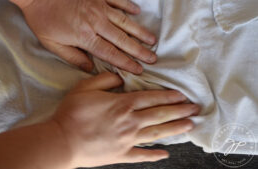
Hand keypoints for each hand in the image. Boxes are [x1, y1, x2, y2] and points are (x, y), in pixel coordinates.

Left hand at [12, 0, 156, 72]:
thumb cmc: (43, 20)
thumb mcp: (52, 44)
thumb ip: (73, 57)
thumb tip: (90, 68)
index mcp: (85, 37)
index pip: (110, 53)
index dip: (126, 63)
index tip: (139, 69)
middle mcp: (96, 22)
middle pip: (122, 39)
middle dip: (139, 50)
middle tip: (152, 58)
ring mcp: (98, 7)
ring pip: (124, 21)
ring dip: (139, 31)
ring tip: (152, 40)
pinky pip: (117, 1)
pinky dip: (128, 6)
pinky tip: (137, 12)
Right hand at [52, 72, 199, 167]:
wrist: (62, 141)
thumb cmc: (72, 113)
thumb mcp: (85, 87)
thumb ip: (105, 80)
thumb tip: (120, 78)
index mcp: (123, 104)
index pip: (152, 98)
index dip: (169, 96)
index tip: (182, 96)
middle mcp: (130, 122)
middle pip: (160, 115)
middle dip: (179, 111)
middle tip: (195, 109)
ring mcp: (128, 140)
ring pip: (157, 133)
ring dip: (175, 129)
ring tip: (190, 125)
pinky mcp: (121, 154)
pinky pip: (142, 156)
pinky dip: (155, 156)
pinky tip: (166, 154)